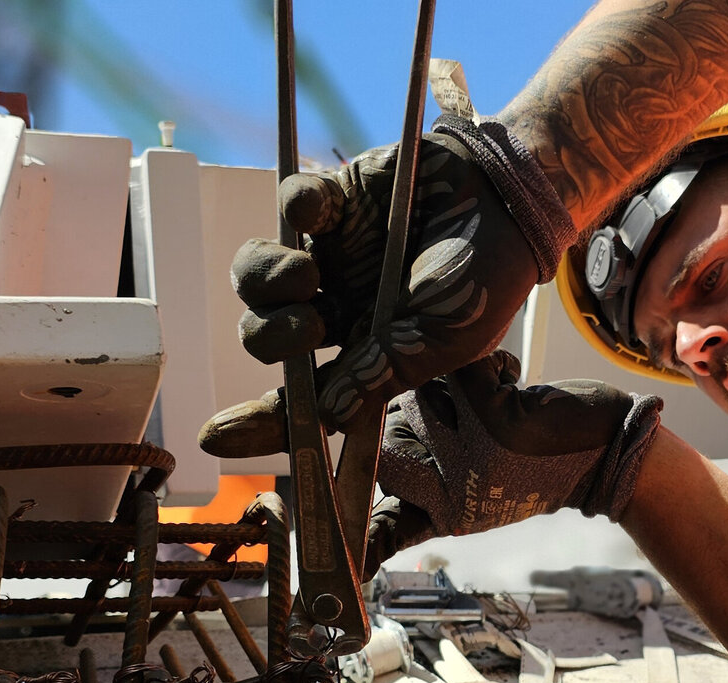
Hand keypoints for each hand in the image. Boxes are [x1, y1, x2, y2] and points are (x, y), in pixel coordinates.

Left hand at [200, 116, 572, 457]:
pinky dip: (294, 208)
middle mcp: (339, 309)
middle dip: (272, 338)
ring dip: (267, 280)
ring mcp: (330, 255)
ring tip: (304, 272)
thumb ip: (385, 373)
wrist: (509, 200)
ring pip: (258, 277)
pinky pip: (290, 206)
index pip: (302, 397)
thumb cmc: (486, 280)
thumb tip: (327, 416)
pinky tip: (318, 211)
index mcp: (366, 355)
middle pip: (266, 336)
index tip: (218, 436)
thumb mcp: (444, 342)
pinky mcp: (333, 201)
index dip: (259, 420)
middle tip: (308, 326)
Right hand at [363, 351, 662, 574]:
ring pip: (418, 395)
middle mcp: (453, 492)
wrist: (607, 456)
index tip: (333, 551)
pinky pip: (458, 368)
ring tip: (494, 404)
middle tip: (462, 416)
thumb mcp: (480, 502)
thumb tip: (368, 509)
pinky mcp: (493, 416)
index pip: (386, 520)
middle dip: (415, 414)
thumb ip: (424, 503)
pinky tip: (513, 386)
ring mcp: (471, 454)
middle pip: (388, 436)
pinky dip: (490, 365)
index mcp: (447, 516)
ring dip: (455, 387)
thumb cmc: (541, 470)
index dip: (360, 532)